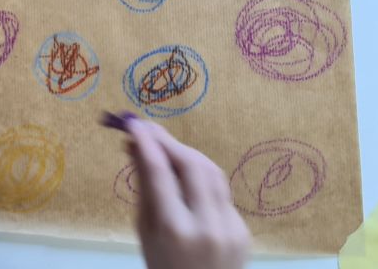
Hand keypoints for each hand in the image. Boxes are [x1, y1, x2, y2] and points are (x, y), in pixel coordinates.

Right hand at [127, 118, 249, 268]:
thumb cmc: (162, 266)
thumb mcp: (144, 231)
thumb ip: (144, 187)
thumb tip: (135, 145)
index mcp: (175, 229)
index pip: (160, 173)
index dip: (147, 142)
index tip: (134, 123)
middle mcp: (207, 225)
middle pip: (193, 165)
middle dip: (170, 142)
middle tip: (150, 130)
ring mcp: (231, 227)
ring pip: (212, 173)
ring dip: (188, 154)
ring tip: (166, 148)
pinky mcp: (243, 229)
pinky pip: (220, 192)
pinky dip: (201, 179)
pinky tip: (187, 180)